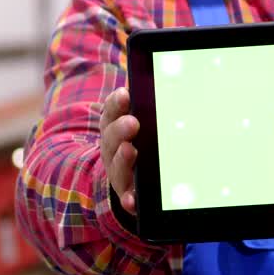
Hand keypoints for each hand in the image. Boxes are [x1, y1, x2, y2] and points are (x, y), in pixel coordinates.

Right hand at [99, 88, 139, 213]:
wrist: (126, 178)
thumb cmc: (137, 140)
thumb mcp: (137, 120)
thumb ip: (146, 104)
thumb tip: (161, 74)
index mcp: (114, 126)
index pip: (111, 111)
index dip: (116, 103)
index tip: (125, 94)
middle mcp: (112, 149)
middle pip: (112, 138)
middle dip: (120, 129)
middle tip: (133, 123)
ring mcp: (118, 172)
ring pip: (117, 166)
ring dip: (123, 159)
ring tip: (130, 150)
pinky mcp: (127, 194)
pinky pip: (126, 198)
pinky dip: (129, 199)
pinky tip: (134, 199)